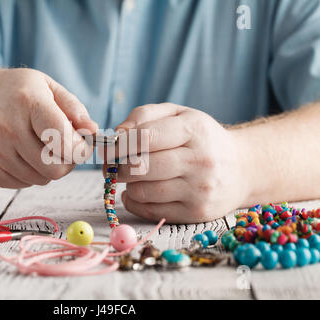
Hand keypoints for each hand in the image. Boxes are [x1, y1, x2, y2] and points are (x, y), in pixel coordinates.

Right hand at [0, 66, 96, 187]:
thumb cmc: (10, 92)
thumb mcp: (43, 86)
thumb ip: (73, 108)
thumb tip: (92, 132)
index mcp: (27, 102)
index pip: (64, 140)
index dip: (79, 148)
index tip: (79, 143)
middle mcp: (7, 128)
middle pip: (56, 168)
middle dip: (66, 162)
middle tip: (62, 149)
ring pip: (41, 179)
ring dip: (47, 168)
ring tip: (36, 146)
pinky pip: (22, 184)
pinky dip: (28, 173)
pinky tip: (18, 153)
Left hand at [105, 103, 247, 222]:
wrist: (242, 168)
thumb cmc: (201, 139)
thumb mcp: (179, 115)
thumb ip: (144, 116)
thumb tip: (117, 134)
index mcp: (194, 129)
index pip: (145, 137)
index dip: (119, 144)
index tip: (107, 148)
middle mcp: (200, 160)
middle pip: (140, 166)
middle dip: (118, 166)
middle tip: (112, 165)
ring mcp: (199, 190)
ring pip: (143, 191)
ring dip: (128, 185)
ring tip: (131, 177)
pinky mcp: (196, 213)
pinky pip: (151, 211)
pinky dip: (135, 202)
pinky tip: (136, 193)